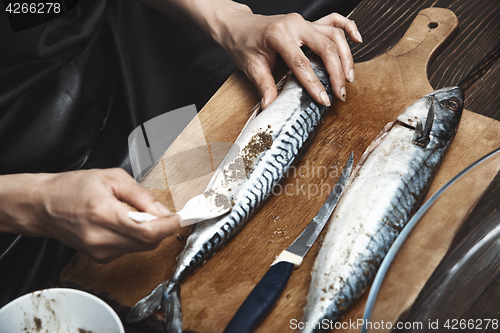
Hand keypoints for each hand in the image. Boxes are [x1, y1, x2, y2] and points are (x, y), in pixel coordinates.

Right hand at [0, 169, 178, 262]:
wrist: (42, 206)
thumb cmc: (72, 188)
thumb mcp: (112, 178)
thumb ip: (141, 196)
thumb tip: (165, 211)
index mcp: (105, 214)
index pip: (149, 232)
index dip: (169, 226)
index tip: (180, 218)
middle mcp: (102, 239)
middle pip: (149, 243)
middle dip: (161, 227)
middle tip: (158, 211)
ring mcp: (100, 252)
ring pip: (141, 247)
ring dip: (148, 232)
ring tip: (133, 213)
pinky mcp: (99, 258)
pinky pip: (129, 249)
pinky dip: (135, 237)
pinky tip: (122, 222)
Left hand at [210, 5, 362, 107]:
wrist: (238, 26)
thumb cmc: (243, 44)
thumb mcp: (250, 67)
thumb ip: (264, 86)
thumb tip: (271, 107)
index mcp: (278, 35)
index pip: (301, 63)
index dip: (314, 84)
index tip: (324, 100)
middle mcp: (294, 24)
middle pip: (324, 47)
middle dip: (336, 72)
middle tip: (341, 93)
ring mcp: (303, 21)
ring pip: (333, 35)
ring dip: (345, 57)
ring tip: (348, 78)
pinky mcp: (308, 22)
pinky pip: (333, 21)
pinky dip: (348, 28)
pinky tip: (358, 40)